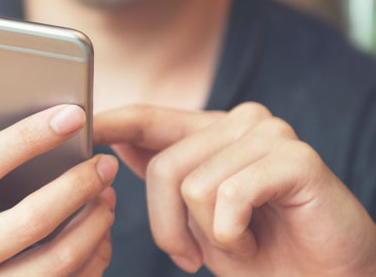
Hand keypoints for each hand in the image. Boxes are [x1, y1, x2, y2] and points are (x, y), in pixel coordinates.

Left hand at [94, 103, 375, 275]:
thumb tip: (113, 141)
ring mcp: (271, 135)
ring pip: (193, 187)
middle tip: (195, 257)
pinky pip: (229, 197)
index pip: (148, 118)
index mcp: (210, 133)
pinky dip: (232, 236)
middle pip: (163, 167)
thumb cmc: (260, 253)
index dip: (110, 122)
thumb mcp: (195, 219)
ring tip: (239, 243)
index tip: (79, 125)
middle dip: (169, 227)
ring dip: (208, 236)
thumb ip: (163, 176)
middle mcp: (240, 122)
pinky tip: (255, 241)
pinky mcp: (296, 158)